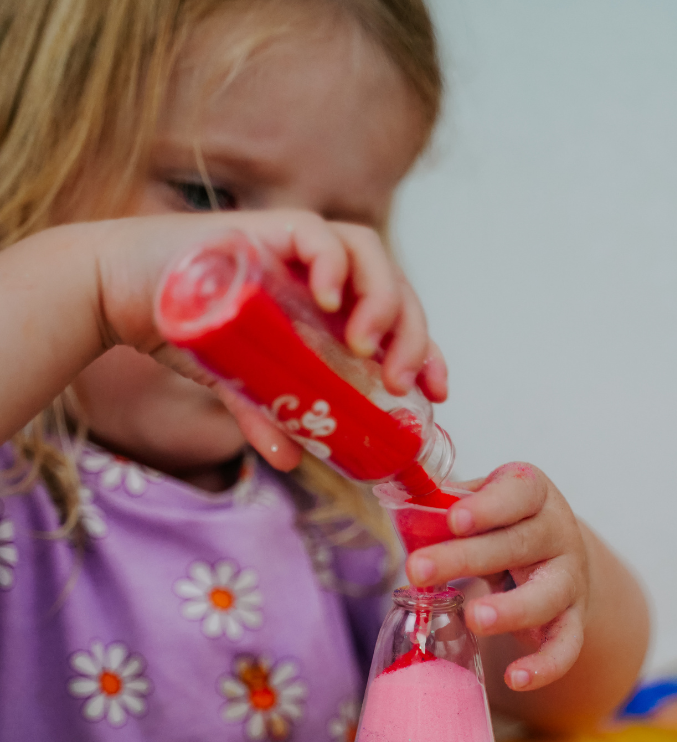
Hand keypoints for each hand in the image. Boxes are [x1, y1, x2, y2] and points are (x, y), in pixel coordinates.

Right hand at [92, 210, 445, 467]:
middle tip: (402, 380)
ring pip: (369, 255)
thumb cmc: (182, 331)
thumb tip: (290, 460)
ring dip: (382, 302)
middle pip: (394, 289)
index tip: (439, 392)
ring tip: (369, 347)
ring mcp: (298, 246)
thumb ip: (265, 416)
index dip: (426, 352)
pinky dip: (334, 265)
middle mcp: (321, 271)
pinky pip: (319, 234)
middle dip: (412, 335)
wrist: (120, 294)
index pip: (395, 322)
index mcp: (326, 306)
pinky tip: (334, 302)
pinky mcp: (268, 228)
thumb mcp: (237, 385)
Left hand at [406, 463, 588, 691]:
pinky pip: (566, 645)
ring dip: (511, 609)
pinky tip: (515, 678)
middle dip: (466, 558)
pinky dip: (544, 665)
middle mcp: (558, 532)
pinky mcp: (574, 619)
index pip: (517, 493)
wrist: (555, 555)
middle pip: (518, 544)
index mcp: (533, 493)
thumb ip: (442, 509)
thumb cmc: (501, 526)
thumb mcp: (477, 507)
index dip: (487, 506)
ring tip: (474, 619)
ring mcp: (570, 578)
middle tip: (419, 571)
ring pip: (547, 595)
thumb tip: (400, 515)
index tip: (454, 520)